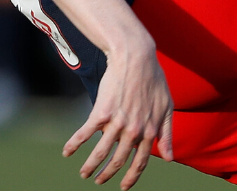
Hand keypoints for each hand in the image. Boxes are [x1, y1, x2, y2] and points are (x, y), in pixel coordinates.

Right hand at [64, 43, 173, 188]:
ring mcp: (117, 123)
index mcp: (150, 131)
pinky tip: (67, 153)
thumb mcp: (167, 108)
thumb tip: (170, 158)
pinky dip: (74, 145)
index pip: (140, 162)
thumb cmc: (154, 80)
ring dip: (90, 167)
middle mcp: (134, 131)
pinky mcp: (101, 113)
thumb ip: (167, 134)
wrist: (136, 58)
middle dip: (107, 175)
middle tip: (99, 181)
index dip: (131, 177)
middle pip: (118, 161)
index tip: (124, 187)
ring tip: (84, 174)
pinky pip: (85, 134)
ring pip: (100, 153)